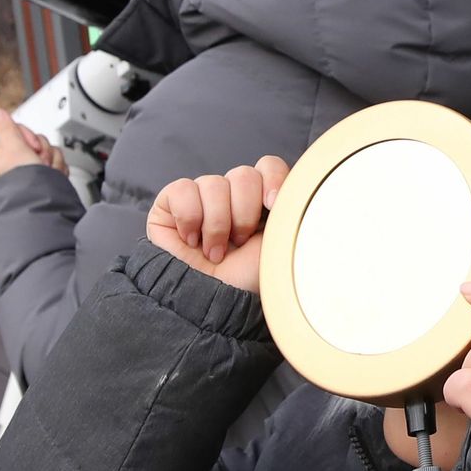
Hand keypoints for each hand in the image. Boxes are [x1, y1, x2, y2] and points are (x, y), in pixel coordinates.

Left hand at [0, 108, 67, 176]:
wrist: (44, 199)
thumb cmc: (24, 178)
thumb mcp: (13, 147)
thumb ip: (6, 128)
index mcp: (3, 155)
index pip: (19, 132)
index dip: (28, 136)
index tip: (30, 146)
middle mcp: (18, 162)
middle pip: (37, 140)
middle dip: (43, 150)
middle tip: (39, 160)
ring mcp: (34, 169)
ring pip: (50, 150)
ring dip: (52, 159)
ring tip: (47, 170)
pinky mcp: (48, 175)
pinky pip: (58, 161)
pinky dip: (58, 167)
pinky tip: (53, 175)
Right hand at [146, 157, 289, 293]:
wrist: (212, 305)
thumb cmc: (248, 280)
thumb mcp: (281, 242)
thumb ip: (289, 209)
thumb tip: (299, 183)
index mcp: (261, 201)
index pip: (269, 166)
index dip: (272, 180)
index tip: (274, 206)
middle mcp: (232, 196)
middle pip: (243, 174)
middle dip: (243, 214)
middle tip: (239, 243)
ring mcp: (201, 198)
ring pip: (213, 183)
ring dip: (217, 225)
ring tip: (215, 252)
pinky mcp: (171, 203)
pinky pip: (182, 190)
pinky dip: (189, 218)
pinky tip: (191, 241)